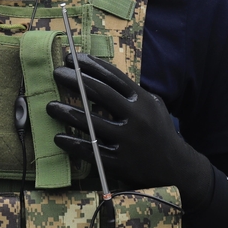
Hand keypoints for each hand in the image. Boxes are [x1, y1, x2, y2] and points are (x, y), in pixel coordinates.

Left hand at [46, 54, 210, 199]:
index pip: (112, 77)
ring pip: (90, 122)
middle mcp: (135, 118)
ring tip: (49, 106)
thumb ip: (131, 92)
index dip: (90, 65)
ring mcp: (127, 141)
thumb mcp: (153, 106)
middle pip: (99, 93)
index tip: (72, 58)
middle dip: (74, 80)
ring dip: (66, 112)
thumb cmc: (160, 132)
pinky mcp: (119, 162)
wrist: (177, 169)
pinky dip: (72, 144)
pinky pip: (90, 151)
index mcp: (142, 100)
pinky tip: (58, 138)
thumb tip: (102, 74)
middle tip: (56, 73)